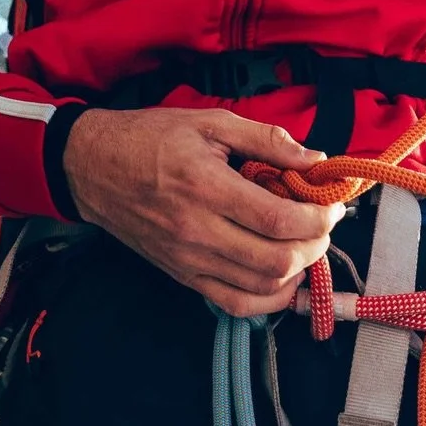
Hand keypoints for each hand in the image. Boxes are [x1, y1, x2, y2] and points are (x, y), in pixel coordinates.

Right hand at [62, 106, 344, 315]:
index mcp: (206, 187)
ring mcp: (189, 260)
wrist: (93, 167)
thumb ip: (267, 140)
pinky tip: (282, 276)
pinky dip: (269, 298)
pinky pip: (235, 303)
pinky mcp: (183, 276)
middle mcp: (198, 231)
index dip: (318, 218)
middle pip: (277, 260)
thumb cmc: (149, 139)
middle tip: (323, 222)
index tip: (332, 205)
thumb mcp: (210, 122)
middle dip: (316, 244)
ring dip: (298, 270)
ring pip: (262, 287)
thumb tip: (314, 160)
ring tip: (304, 242)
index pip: (279, 220)